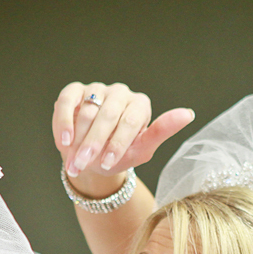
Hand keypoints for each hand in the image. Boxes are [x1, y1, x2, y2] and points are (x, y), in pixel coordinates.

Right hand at [53, 82, 194, 180]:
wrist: (92, 158)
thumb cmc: (120, 155)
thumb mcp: (142, 150)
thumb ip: (162, 132)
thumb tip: (189, 113)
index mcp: (140, 104)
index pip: (130, 121)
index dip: (118, 143)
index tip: (108, 163)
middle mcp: (121, 93)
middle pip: (107, 115)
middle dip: (95, 143)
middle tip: (85, 164)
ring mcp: (97, 89)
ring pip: (87, 110)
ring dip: (78, 138)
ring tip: (73, 162)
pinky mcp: (74, 90)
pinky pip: (67, 101)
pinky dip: (63, 121)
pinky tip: (63, 141)